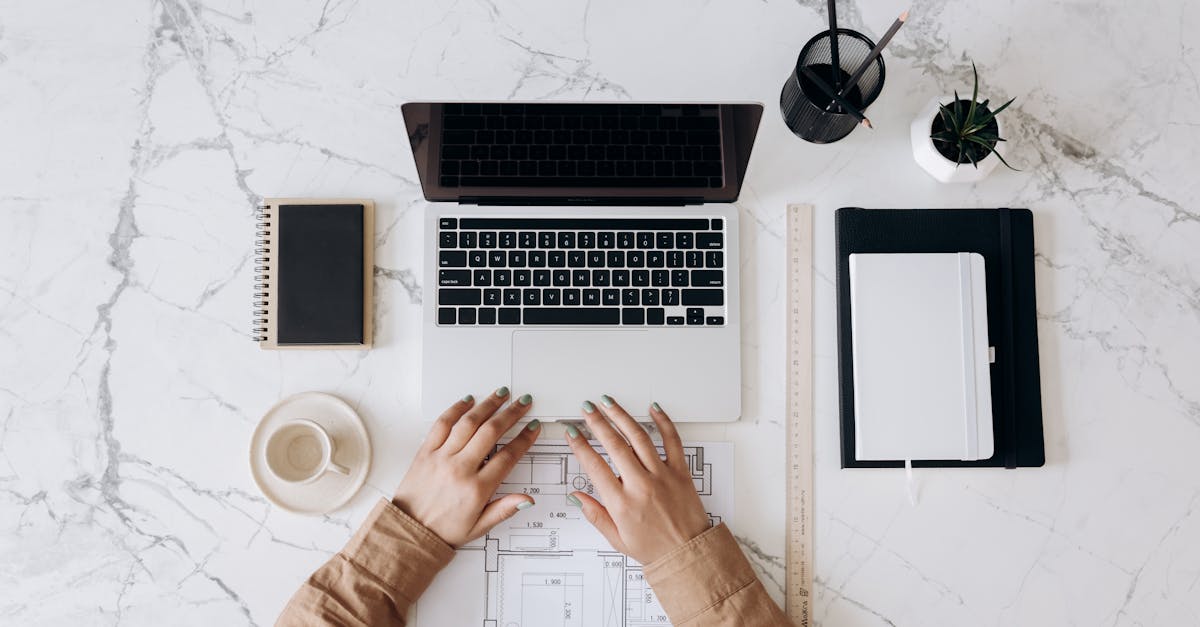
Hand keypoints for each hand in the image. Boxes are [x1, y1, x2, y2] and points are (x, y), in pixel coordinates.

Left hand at [392, 387, 541, 546]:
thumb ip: (504, 510)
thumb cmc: (443, 530)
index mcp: (476, 489)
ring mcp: (441, 458)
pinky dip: (456, 409)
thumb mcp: (479, 527)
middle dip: (511, 414)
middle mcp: (460, 469)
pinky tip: (467, 401)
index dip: (524, 439)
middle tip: (522, 403)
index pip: (508, 456)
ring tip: (500, 394)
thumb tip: (527, 499)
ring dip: (487, 405)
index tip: (532, 427)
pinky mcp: (425, 452)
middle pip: (491, 432)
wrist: (409, 531)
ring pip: (469, 423)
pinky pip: (442, 424)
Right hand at [564, 396, 710, 563]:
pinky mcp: (681, 472)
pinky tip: (653, 409)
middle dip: (597, 422)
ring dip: (621, 416)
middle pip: (614, 445)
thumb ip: (595, 514)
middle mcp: (641, 485)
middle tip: (587, 409)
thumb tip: (576, 496)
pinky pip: (673, 441)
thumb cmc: (655, 548)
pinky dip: (663, 422)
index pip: (594, 466)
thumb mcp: (617, 539)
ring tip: (609, 403)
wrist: (688, 553)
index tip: (572, 432)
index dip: (580, 446)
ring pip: (639, 437)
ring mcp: (662, 476)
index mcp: (622, 503)